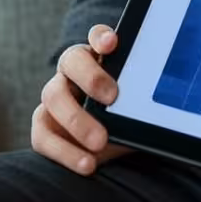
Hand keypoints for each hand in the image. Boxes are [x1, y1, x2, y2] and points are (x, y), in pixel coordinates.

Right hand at [31, 24, 130, 175]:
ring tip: (100, 142)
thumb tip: (157, 104)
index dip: (101, 36)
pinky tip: (87, 164)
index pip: (97, 36)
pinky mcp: (43, 126)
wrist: (111, 144)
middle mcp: (73, 71)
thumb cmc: (127, 116)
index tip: (112, 43)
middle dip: (90, 77)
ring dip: (76, 119)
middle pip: (71, 60)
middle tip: (113, 97)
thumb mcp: (138, 105)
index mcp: (98, 57)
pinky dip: (64, 151)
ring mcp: (55, 96)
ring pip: (52, 95)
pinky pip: (43, 136)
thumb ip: (142, 99)